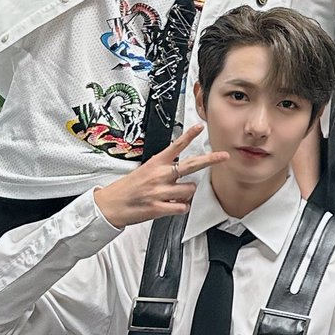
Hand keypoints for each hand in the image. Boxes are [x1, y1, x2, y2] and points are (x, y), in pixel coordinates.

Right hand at [93, 125, 227, 227]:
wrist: (110, 205)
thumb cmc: (127, 188)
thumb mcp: (144, 170)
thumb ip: (163, 168)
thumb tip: (180, 170)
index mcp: (155, 163)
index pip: (176, 146)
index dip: (189, 135)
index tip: (200, 127)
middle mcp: (160, 175)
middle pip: (191, 165)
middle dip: (210, 160)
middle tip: (224, 156)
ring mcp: (160, 192)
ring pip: (190, 189)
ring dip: (187, 193)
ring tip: (175, 194)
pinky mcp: (159, 208)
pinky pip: (182, 207)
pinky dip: (181, 207)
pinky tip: (173, 205)